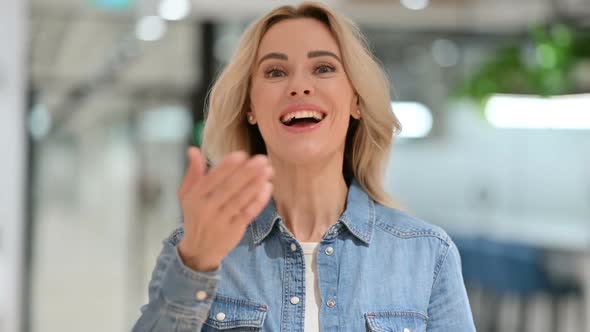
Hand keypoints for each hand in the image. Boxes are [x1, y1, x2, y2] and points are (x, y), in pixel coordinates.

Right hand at [177, 147, 273, 271]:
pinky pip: (248, 213)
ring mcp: (221, 220)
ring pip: (241, 200)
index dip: (227, 166)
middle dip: (247, 172)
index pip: (212, 178)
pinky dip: (259, 201)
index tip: (242, 154)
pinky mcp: (234, 230)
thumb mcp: (187, 195)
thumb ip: (193, 173)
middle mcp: (207, 208)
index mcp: (196, 196)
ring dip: (256, 184)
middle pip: (229, 188)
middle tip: (262, 159)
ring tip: (269, 171)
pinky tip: (267, 188)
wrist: (199, 250)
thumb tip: (193, 149)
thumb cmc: (195, 216)